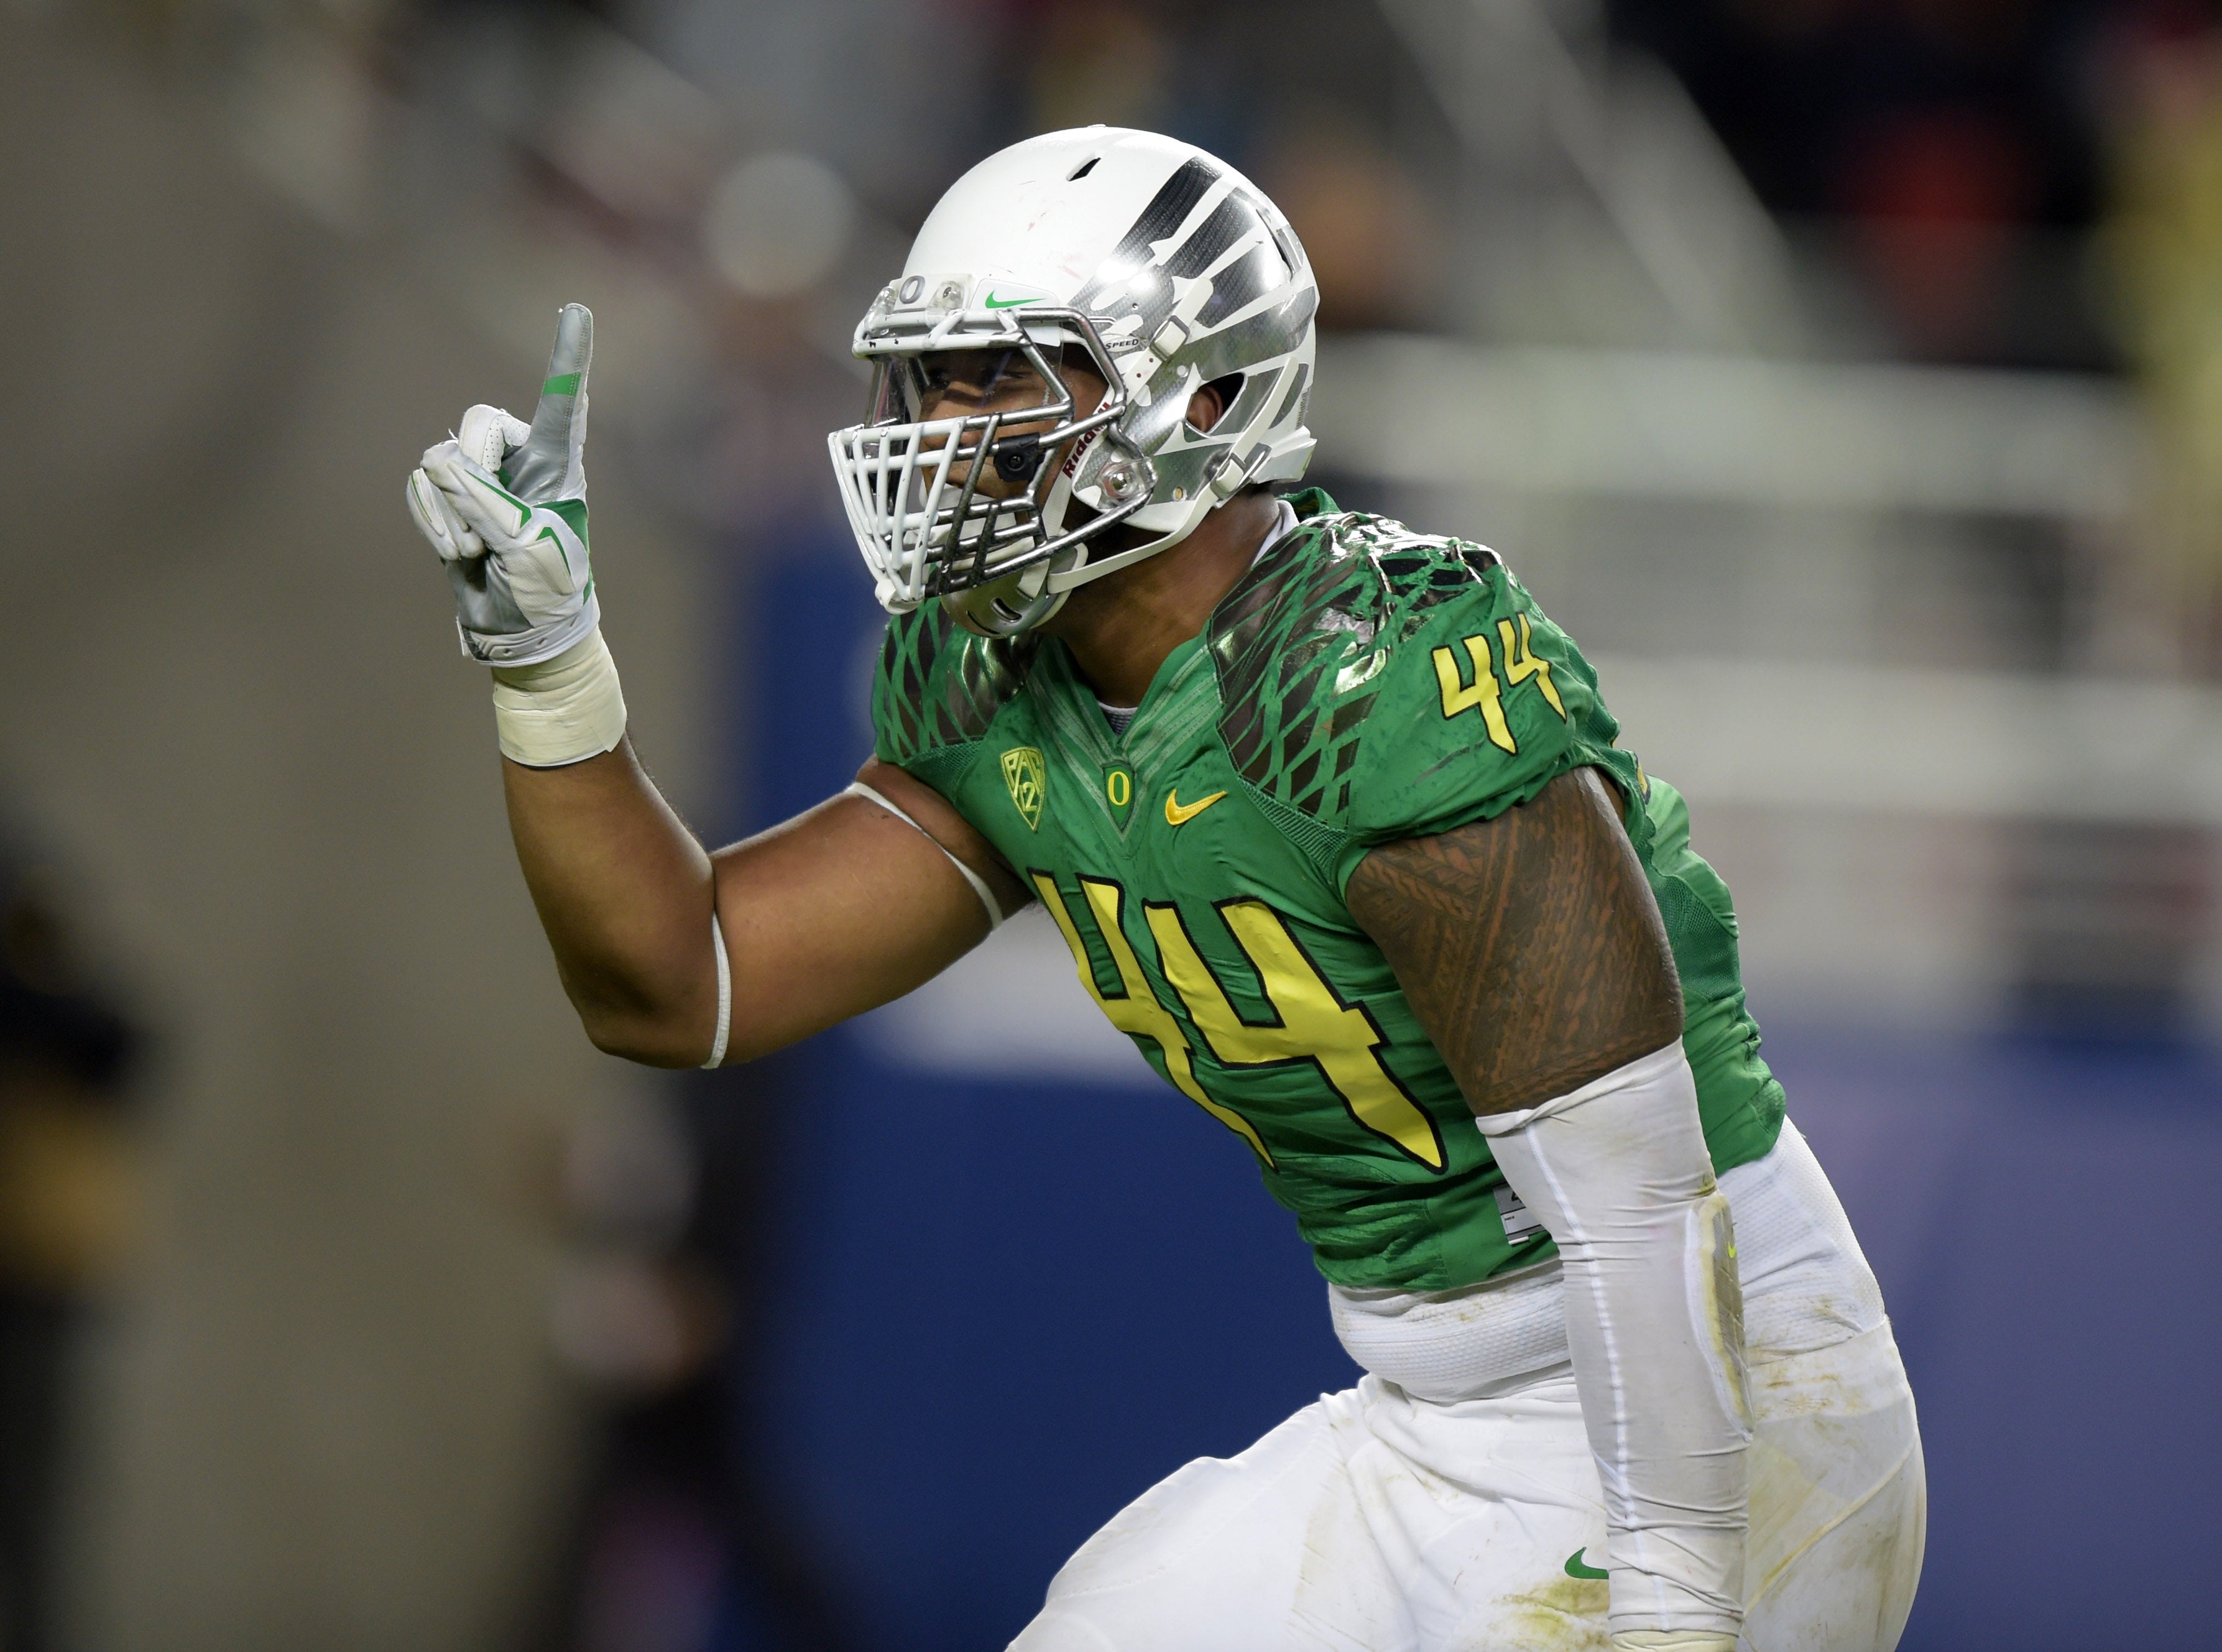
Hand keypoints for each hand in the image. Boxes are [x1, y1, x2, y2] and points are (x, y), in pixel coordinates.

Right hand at [406, 303, 599, 665]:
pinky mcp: (449, 502)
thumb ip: (486, 500)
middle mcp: (521, 461)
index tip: (578, 309)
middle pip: (477, 425)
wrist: (523, 634)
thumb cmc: (545, 590)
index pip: (562, 402)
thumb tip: (439, 464)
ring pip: (439, 461)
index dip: (568, 357)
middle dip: (471, 473)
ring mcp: (482, 481)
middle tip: (487, 529)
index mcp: (559, 465)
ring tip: (480, 551)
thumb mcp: (526, 545)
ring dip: (452, 512)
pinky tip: (459, 553)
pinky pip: (421, 488)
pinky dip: (433, 522)